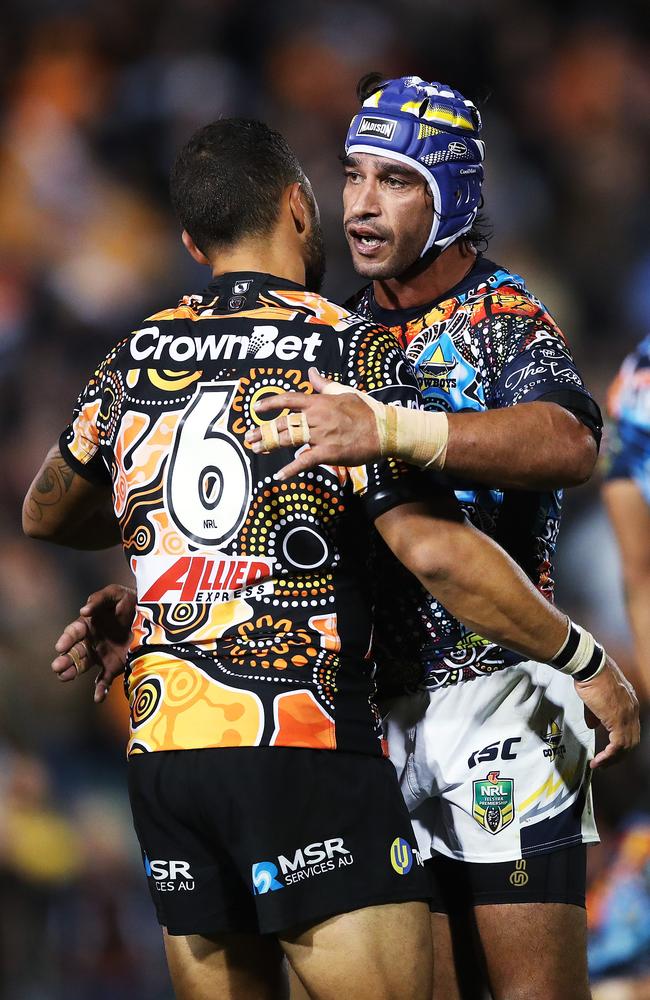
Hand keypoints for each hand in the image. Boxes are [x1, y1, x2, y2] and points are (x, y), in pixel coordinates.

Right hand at [52, 585, 135, 702]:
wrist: (152, 616)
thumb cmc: (131, 601)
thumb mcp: (116, 594)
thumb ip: (100, 599)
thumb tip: (83, 611)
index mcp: (89, 624)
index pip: (74, 632)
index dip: (67, 639)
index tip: (60, 647)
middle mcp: (92, 641)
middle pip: (75, 651)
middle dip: (65, 658)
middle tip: (57, 666)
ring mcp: (101, 655)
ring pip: (84, 665)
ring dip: (74, 671)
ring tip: (64, 677)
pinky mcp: (114, 667)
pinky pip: (104, 680)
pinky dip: (100, 690)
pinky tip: (97, 698)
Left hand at [244, 367, 380, 479]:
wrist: (384, 430)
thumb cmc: (365, 411)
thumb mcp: (344, 392)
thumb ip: (324, 384)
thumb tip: (312, 371)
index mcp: (319, 402)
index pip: (289, 399)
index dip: (270, 403)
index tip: (256, 407)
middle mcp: (316, 418)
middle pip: (283, 423)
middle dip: (263, 430)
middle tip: (248, 437)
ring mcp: (321, 436)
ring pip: (289, 440)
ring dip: (270, 445)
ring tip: (256, 450)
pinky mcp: (328, 452)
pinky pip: (305, 461)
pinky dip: (291, 469)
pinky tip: (280, 476)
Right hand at [574, 655, 639, 767]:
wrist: (590, 666)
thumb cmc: (590, 675)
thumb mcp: (594, 696)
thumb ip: (595, 713)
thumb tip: (592, 725)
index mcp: (629, 703)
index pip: (631, 728)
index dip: (622, 742)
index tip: (609, 751)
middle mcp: (632, 710)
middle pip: (632, 740)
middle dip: (620, 755)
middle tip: (606, 762)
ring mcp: (627, 716)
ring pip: (626, 746)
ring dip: (613, 758)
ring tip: (600, 765)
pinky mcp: (618, 721)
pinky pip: (617, 746)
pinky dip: (608, 756)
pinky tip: (598, 760)